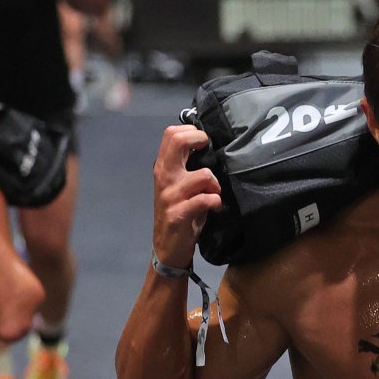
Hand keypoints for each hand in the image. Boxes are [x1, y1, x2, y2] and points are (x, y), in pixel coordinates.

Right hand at [153, 124, 222, 268]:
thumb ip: (185, 165)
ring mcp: (170, 195)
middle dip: (199, 140)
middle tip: (208, 150)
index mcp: (163, 167)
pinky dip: (215, 201)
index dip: (192, 131)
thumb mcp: (178, 185)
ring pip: (203, 174)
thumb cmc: (179, 212)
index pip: (171, 134)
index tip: (203, 141)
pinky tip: (215, 206)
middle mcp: (164, 177)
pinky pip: (205, 200)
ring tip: (214, 192)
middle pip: (178, 141)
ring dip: (215, 183)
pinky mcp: (178, 214)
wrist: (168, 247)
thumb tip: (205, 144)